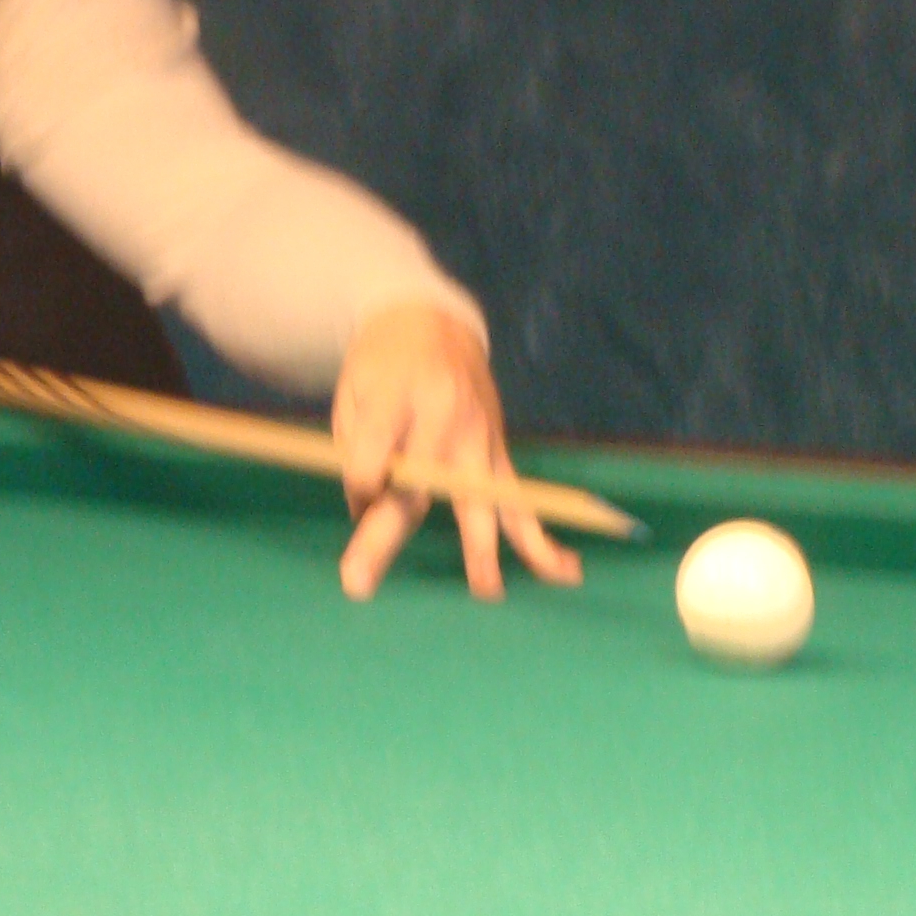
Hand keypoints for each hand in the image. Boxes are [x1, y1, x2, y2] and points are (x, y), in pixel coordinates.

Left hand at [332, 301, 582, 600]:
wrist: (432, 324)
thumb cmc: (381, 367)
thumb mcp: (352, 393)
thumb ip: (354, 449)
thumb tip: (366, 510)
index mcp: (398, 396)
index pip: (375, 454)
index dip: (362, 480)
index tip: (360, 491)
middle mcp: (444, 418)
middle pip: (417, 488)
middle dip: (384, 537)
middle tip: (356, 584)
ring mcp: (479, 437)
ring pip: (480, 502)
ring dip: (482, 549)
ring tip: (485, 590)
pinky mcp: (499, 453)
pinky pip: (521, 502)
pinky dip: (541, 539)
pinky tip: (563, 571)